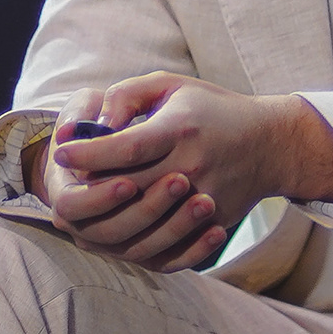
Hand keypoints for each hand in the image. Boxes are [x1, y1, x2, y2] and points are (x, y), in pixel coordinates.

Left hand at [35, 74, 332, 271]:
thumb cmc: (211, 109)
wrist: (270, 144)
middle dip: (91, 189)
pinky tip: (120, 233)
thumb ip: (126, 97)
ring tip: (89, 209)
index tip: (62, 153)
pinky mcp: (213, 223)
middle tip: (68, 184)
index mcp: (179, 129)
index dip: (87, 154)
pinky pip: (171, 247)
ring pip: (144, 224)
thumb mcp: (170, 86)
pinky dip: (140, 244)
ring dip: (110, 220)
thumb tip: (95, 125)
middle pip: (128, 189)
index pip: (123, 148)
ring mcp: (205, 199)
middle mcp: (192, 166)